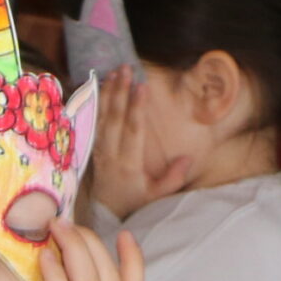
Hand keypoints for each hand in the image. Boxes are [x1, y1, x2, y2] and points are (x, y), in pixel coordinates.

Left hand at [89, 71, 193, 221]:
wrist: (105, 211)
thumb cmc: (134, 201)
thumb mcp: (157, 195)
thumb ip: (173, 178)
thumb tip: (187, 158)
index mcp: (128, 164)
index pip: (132, 131)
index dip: (136, 108)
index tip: (141, 87)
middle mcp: (110, 154)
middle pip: (114, 119)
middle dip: (120, 92)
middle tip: (126, 69)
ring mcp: (99, 149)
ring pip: (102, 117)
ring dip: (108, 93)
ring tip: (114, 72)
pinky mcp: (93, 147)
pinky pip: (94, 121)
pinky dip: (98, 102)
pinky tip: (102, 86)